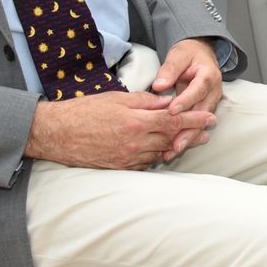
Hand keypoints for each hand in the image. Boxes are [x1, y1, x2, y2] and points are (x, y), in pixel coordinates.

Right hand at [25, 91, 214, 168]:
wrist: (56, 133)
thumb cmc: (85, 111)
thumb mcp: (117, 98)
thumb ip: (146, 102)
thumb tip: (168, 103)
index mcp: (137, 122)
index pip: (175, 121)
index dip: (195, 120)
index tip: (210, 118)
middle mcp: (135, 143)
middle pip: (172, 140)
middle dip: (191, 135)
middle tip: (207, 132)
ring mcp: (127, 159)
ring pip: (160, 153)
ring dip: (175, 147)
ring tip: (189, 141)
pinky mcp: (119, 168)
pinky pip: (144, 164)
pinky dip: (155, 156)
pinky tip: (161, 152)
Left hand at [150, 38, 223, 157]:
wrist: (201, 55)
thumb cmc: (189, 55)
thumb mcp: (178, 55)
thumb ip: (169, 69)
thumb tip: (160, 84)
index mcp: (208, 75)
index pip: (198, 89)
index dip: (186, 101)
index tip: (172, 111)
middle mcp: (213, 91)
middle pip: (203, 113)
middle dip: (189, 129)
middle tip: (175, 143)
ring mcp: (211, 103)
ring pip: (201, 124)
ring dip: (188, 138)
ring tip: (173, 151)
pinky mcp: (204, 111)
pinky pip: (197, 126)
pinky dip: (187, 138)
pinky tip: (174, 149)